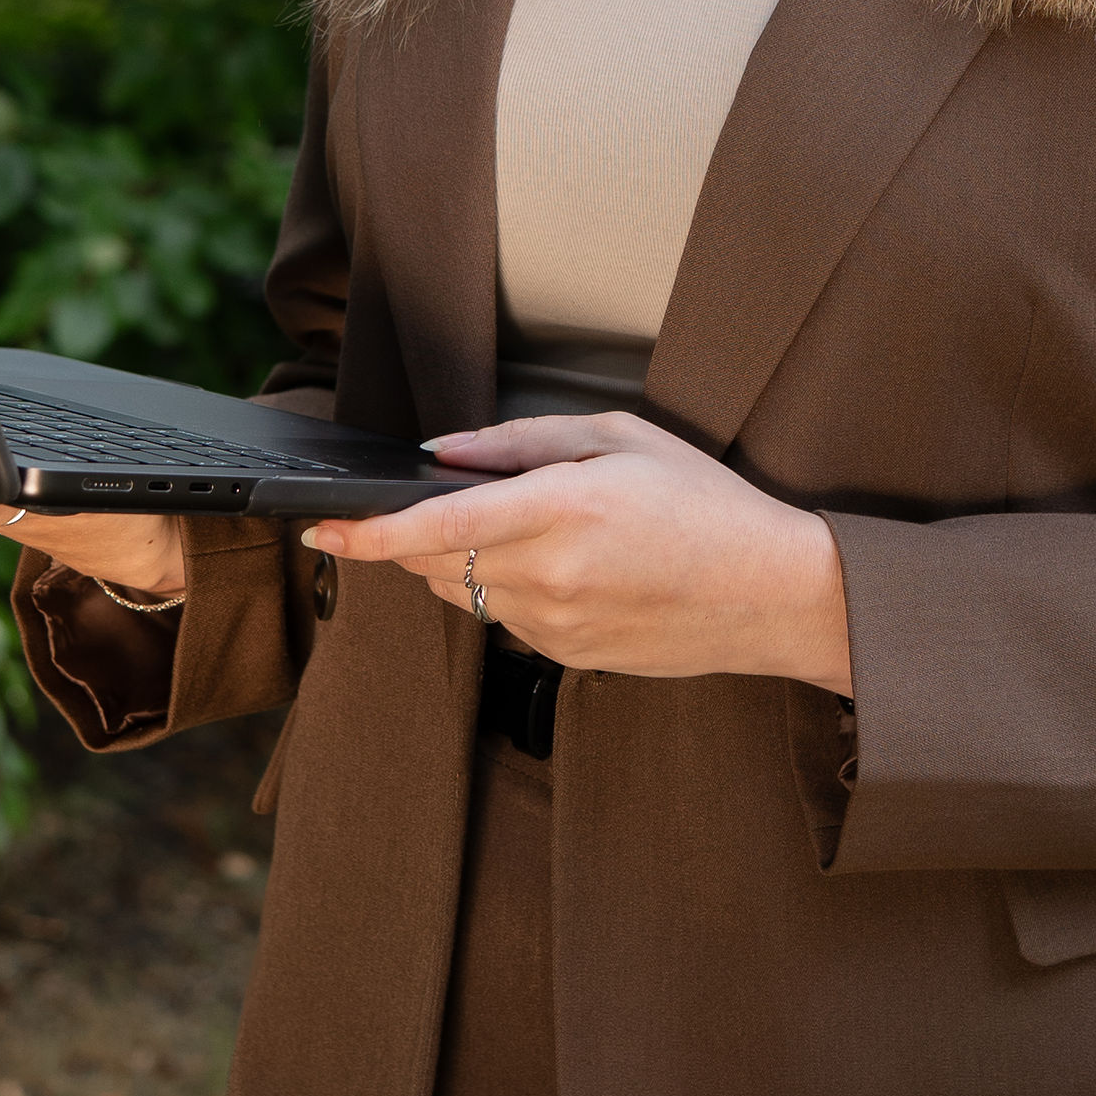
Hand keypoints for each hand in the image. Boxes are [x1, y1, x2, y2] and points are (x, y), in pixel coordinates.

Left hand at [303, 414, 851, 692]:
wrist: (773, 593)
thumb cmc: (705, 503)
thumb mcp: (620, 437)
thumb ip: (523, 442)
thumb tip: (444, 455)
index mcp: (563, 511)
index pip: (438, 528)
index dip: (369, 532)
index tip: (322, 526)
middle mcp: (551, 577)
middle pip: (434, 563)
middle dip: (408, 535)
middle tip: (417, 504)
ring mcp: (557, 627)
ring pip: (463, 593)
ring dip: (455, 560)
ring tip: (512, 525)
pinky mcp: (567, 657)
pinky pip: (503, 618)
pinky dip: (501, 587)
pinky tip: (553, 562)